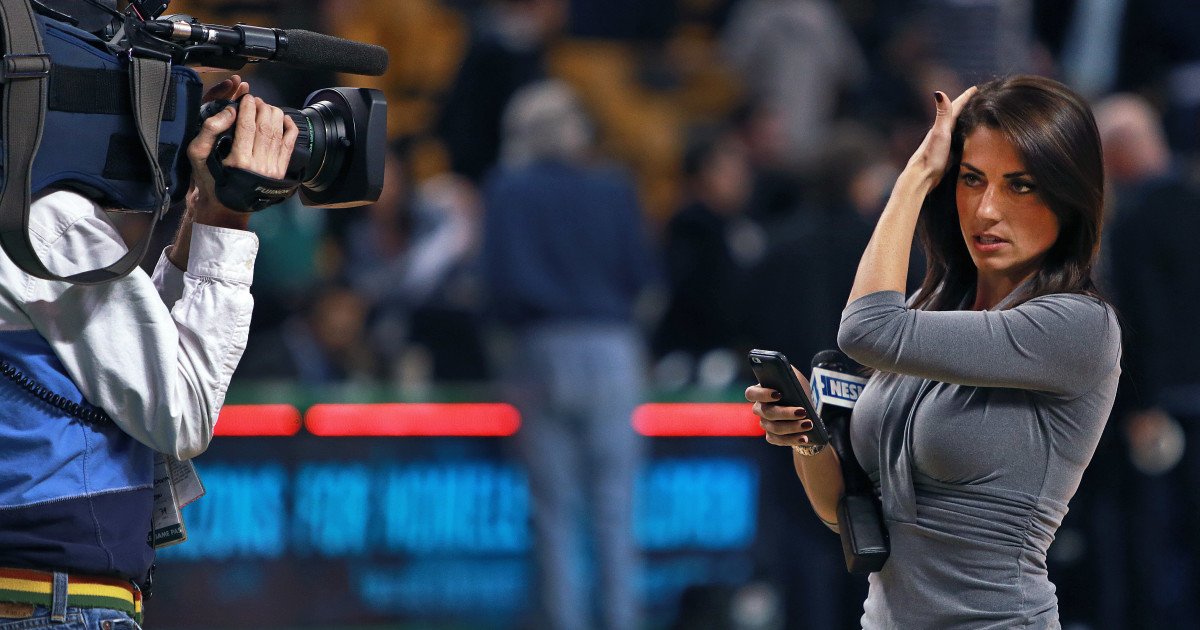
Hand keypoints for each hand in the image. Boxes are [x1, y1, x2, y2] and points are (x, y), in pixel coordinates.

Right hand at [184, 76, 298, 227]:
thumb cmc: (209, 176)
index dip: (248, 107)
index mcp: (239, 160)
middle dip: (262, 108)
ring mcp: (272, 169)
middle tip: (256, 100)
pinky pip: (290, 145)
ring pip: (279, 134)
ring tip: (266, 106)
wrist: (225, 205)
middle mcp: (259, 165)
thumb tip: (231, 112)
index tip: (246, 97)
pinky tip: (283, 119)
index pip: (248, 125)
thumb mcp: (198, 154)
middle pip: (265, 127)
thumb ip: (210, 130)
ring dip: (274, 115)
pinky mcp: (281, 172)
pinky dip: (289, 128)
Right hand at [746, 365, 817, 447]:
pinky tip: (805, 437)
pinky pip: (778, 440)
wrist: (808, 411)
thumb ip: (788, 372)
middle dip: (785, 413)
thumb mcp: (796, 379)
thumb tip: (785, 372)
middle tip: (802, 411)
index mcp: (760, 392)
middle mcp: (760, 409)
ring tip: (809, 424)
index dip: (762, 394)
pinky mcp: (772, 436)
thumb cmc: (799, 392)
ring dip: (793, 426)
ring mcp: (765, 424)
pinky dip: (792, 439)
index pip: (751, 393)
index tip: (779, 394)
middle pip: (766, 412)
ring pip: (774, 428)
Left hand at [904, 86, 976, 187]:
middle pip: (957, 115)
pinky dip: (965, 134)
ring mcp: (945, 143)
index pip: (956, 107)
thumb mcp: (940, 133)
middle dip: (967, 105)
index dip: (966, 97)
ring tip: (977, 114)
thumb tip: (938, 91)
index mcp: (942, 125)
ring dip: (966, 119)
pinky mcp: (948, 153)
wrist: (923, 177)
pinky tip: (969, 137)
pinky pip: (959, 139)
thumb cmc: (931, 155)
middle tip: (979, 98)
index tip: (976, 88)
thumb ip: (942, 114)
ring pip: (958, 127)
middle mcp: (943, 132)